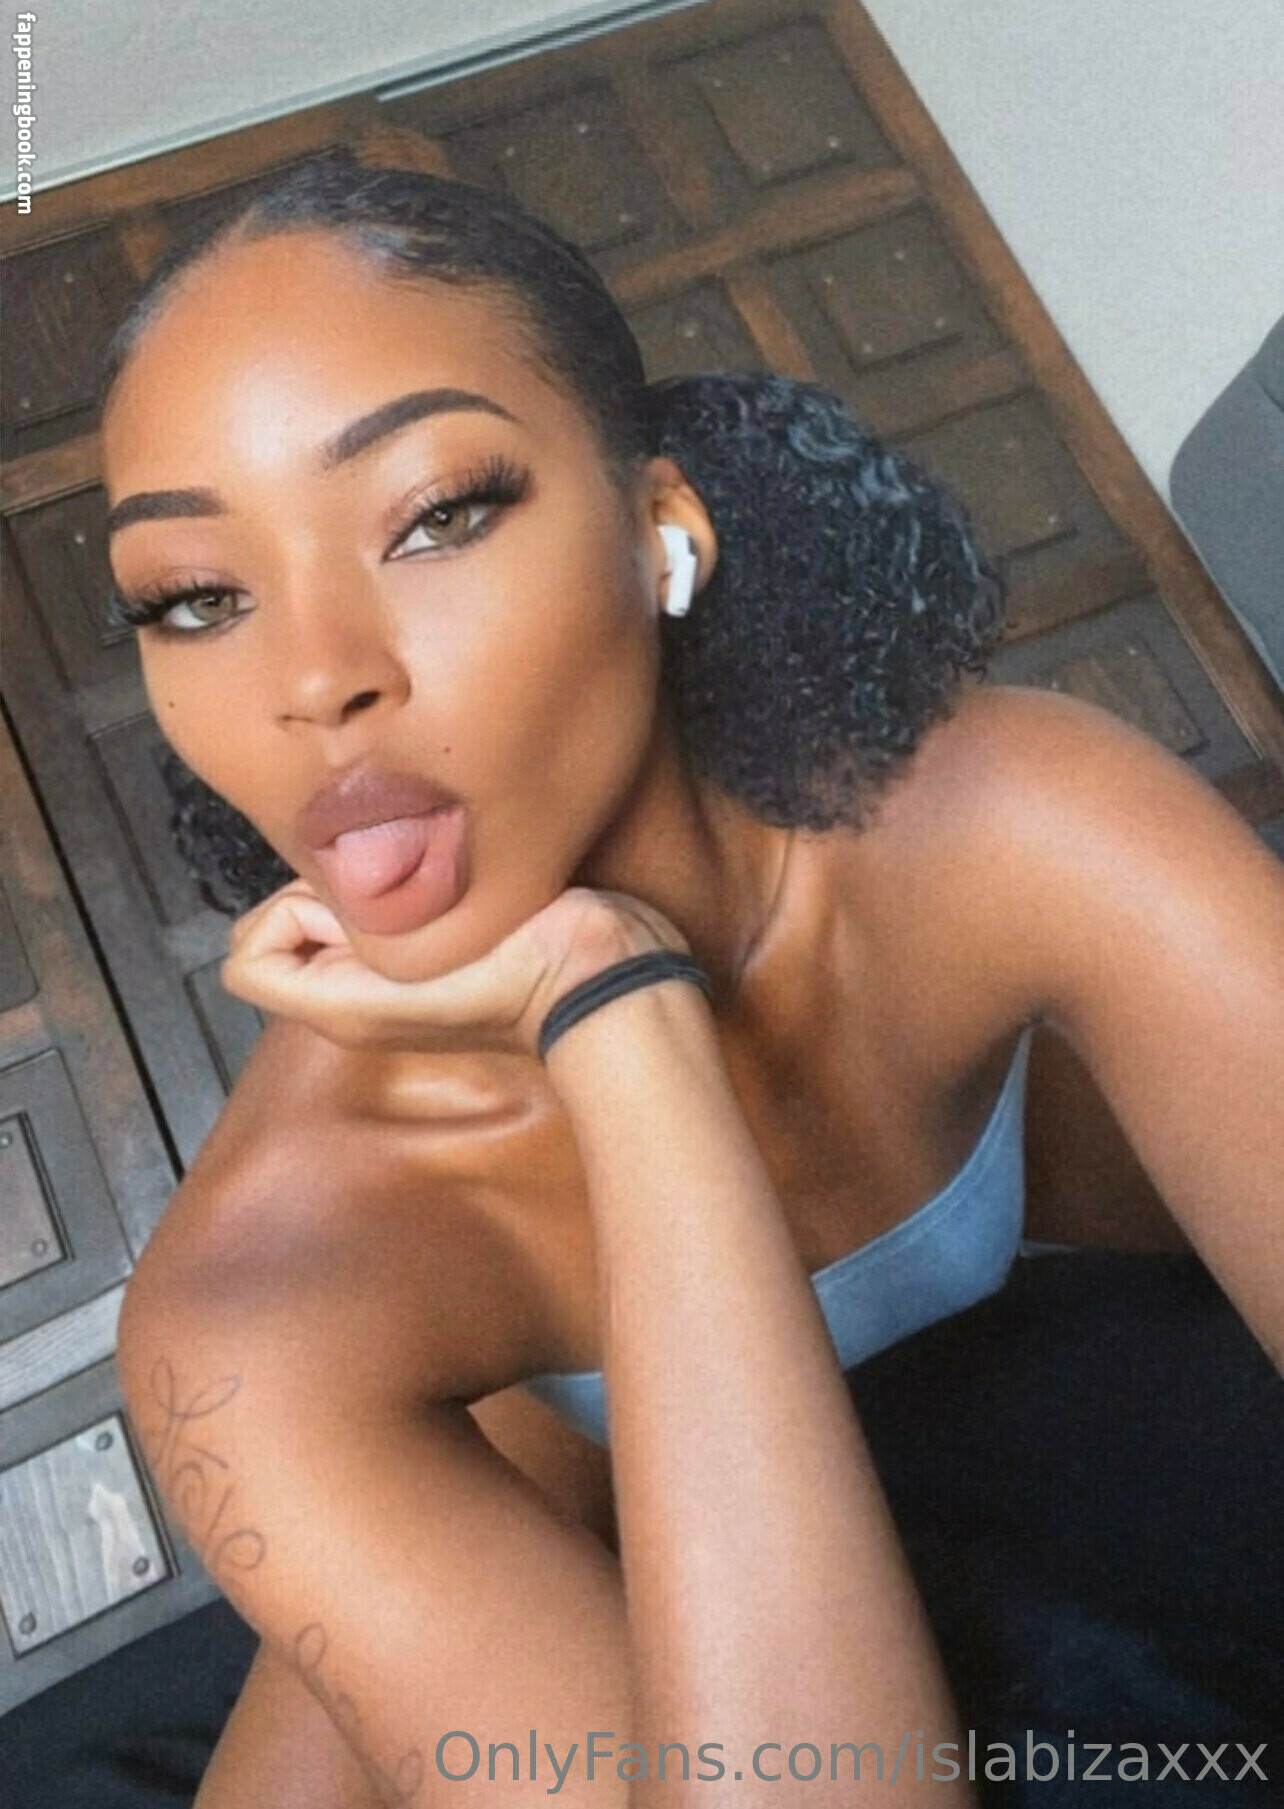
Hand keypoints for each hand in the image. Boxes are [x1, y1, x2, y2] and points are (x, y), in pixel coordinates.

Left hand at [219, 878, 692, 1057]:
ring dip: (371, 876)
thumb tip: (302, 897)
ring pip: (336, 899)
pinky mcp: (435, 938)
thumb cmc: (514, 980)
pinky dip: (405, 876)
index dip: (288, 912)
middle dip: (327, 888)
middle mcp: (357, 991)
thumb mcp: (395, 977)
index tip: (347, 909)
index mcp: (336, 1008)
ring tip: (427, 877)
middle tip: (395, 889)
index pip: (251, 950)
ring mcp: (396, 968)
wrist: (600, 975)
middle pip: (292, 916)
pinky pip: (386, 894)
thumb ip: (318, 948)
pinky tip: (446, 874)